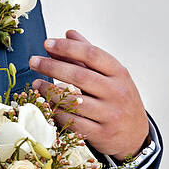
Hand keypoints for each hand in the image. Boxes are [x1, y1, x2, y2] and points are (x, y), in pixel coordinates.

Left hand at [28, 29, 149, 160]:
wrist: (135, 135)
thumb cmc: (118, 98)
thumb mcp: (110, 75)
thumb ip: (88, 55)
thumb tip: (68, 33)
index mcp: (119, 74)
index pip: (92, 55)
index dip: (68, 47)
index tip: (47, 43)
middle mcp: (117, 92)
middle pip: (79, 76)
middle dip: (52, 66)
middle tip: (33, 61)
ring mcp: (110, 114)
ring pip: (73, 101)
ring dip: (50, 91)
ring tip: (36, 83)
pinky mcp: (101, 133)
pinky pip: (73, 122)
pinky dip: (57, 113)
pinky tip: (46, 105)